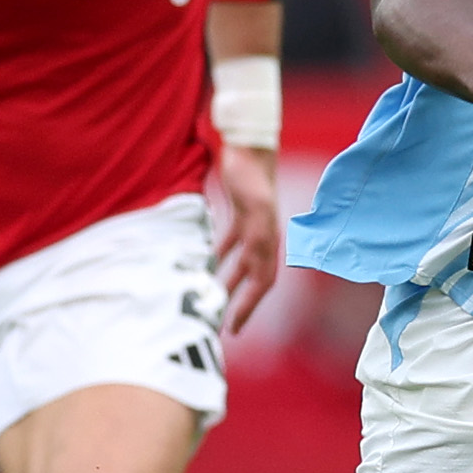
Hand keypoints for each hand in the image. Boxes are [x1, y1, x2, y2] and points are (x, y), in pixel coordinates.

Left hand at [213, 144, 283, 332]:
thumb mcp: (257, 202)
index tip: (233, 326)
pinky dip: (219, 255)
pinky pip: (230, 243)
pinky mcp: (240, 215)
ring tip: (211, 298)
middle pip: (251, 279)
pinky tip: (204, 262)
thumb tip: (256, 256)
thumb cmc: (252, 172)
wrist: (249, 146)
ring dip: (227, 282)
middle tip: (219, 322)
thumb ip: (258, 228)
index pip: (262, 281)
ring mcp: (252, 227)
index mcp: (268, 238)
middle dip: (237, 302)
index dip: (249, 305)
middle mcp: (263, 237)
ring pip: (240, 264)